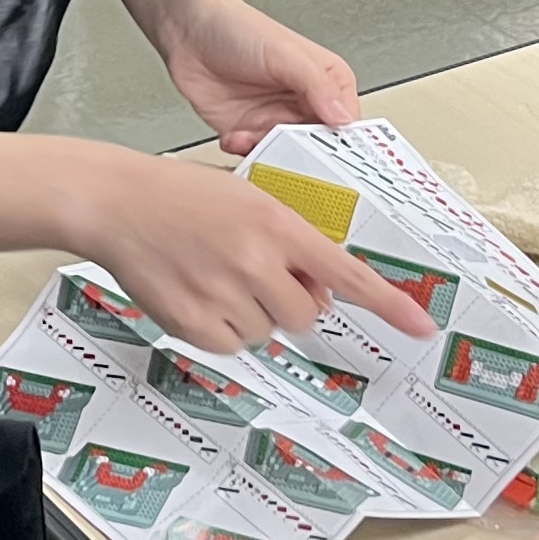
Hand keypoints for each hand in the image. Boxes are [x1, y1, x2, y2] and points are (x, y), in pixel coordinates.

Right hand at [70, 143, 432, 346]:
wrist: (117, 202)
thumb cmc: (179, 194)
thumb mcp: (250, 197)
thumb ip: (290, 239)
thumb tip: (319, 285)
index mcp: (277, 225)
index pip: (347, 274)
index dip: (389, 306)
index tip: (421, 328)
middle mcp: (257, 262)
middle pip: (308, 313)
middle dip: (292, 301)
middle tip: (258, 274)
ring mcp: (225, 295)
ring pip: (269, 332)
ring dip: (253, 313)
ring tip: (216, 275)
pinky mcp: (195, 324)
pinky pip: (232, 345)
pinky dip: (221, 328)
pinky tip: (199, 293)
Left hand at [151, 0, 362, 156]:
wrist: (188, 28)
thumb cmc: (238, 28)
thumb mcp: (286, 53)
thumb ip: (318, 86)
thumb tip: (343, 118)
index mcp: (325, 82)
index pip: (346, 124)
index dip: (342, 144)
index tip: (332, 158)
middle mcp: (302, 103)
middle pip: (316, 148)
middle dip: (300, 155)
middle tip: (287, 156)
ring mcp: (273, 119)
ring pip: (284, 156)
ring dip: (268, 154)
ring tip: (252, 137)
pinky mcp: (245, 132)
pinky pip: (252, 156)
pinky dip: (243, 153)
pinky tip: (234, 137)